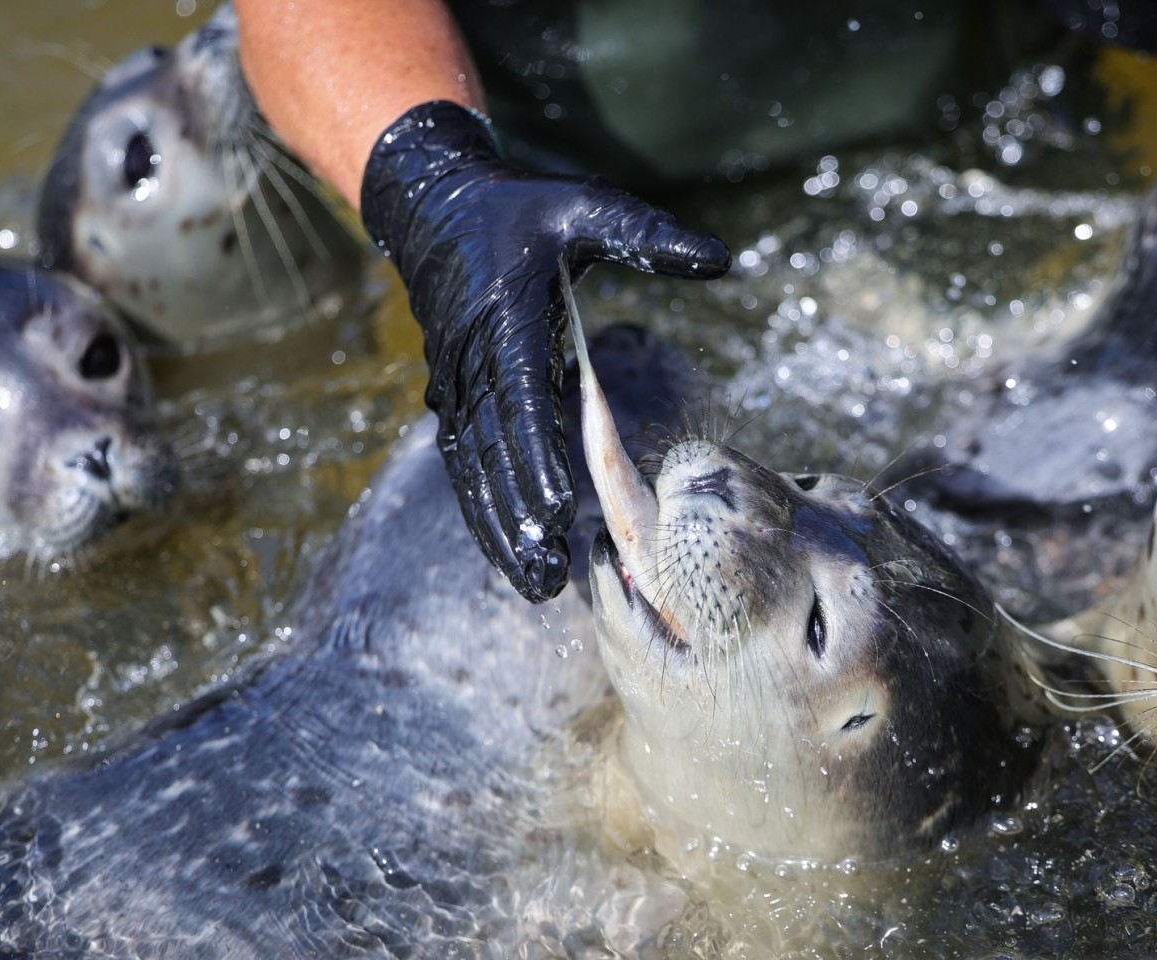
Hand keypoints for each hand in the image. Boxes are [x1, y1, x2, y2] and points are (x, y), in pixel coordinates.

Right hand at [361, 101, 728, 601]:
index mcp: (507, 318)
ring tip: (534, 582)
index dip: (537, 458)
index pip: (521, 399)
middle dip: (521, 518)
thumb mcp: (585, 205)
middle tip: (551, 575)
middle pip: (496, 451)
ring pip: (476, 468)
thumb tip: (722, 259)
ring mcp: (456, 383)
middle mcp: (474, 359)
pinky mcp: (453, 396)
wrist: (434, 210)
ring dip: (500, 527)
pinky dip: (482, 508)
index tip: (558, 510)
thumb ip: (648, 233)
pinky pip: (465, 461)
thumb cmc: (521, 210)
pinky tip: (506, 549)